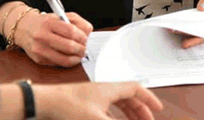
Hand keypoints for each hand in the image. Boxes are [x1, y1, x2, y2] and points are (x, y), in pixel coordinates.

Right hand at [14, 11, 92, 66]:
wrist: (24, 29)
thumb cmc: (45, 23)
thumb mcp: (61, 15)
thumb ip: (77, 22)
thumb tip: (88, 33)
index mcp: (49, 22)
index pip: (71, 31)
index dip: (82, 37)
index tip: (85, 38)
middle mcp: (42, 36)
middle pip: (69, 47)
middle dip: (81, 49)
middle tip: (84, 48)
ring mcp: (39, 49)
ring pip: (64, 60)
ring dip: (76, 58)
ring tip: (79, 54)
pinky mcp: (39, 60)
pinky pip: (58, 64)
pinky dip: (67, 61)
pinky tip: (69, 56)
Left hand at [34, 82, 163, 119]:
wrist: (46, 102)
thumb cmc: (67, 105)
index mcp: (110, 89)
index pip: (136, 88)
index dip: (148, 98)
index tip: (157, 108)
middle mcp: (103, 90)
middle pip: (128, 96)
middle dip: (140, 109)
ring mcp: (94, 96)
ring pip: (117, 102)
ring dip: (128, 112)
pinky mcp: (85, 102)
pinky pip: (107, 107)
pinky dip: (115, 115)